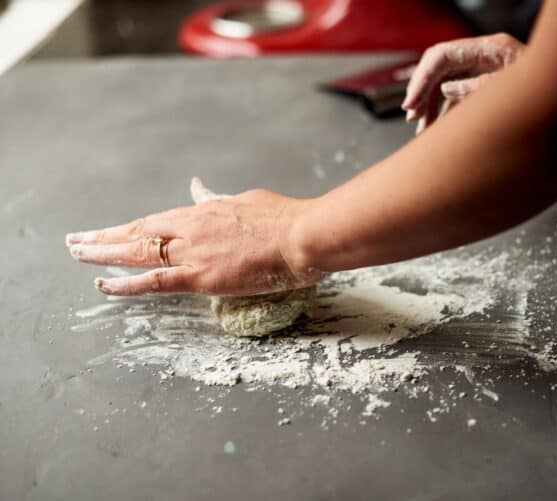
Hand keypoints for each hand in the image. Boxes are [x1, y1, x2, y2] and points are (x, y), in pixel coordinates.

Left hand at [66, 177, 319, 295]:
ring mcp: (193, 253)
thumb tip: (199, 188)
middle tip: (74, 241)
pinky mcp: (203, 277)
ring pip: (137, 254)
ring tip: (77, 255)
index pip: (153, 221)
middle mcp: (189, 230)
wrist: (302, 235)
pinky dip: (127, 285)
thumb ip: (216, 200)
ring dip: (103, 254)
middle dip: (102, 238)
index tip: (104, 231)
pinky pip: (156, 282)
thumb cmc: (282, 218)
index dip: (125, 228)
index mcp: (201, 212)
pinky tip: (104, 286)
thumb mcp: (244, 201)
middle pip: (136, 234)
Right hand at [401, 33, 525, 133]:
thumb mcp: (516, 93)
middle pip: (438, 67)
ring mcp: (484, 67)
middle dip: (422, 92)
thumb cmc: (554, 94)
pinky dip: (443, 112)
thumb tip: (448, 90)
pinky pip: (455, 94)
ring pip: (443, 81)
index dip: (422, 79)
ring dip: (430, 105)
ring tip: (422, 129)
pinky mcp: (486, 83)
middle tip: (413, 117)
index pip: (442, 56)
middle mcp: (485, 54)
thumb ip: (478, 89)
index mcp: (492, 48)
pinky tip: (435, 129)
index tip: (411, 104)